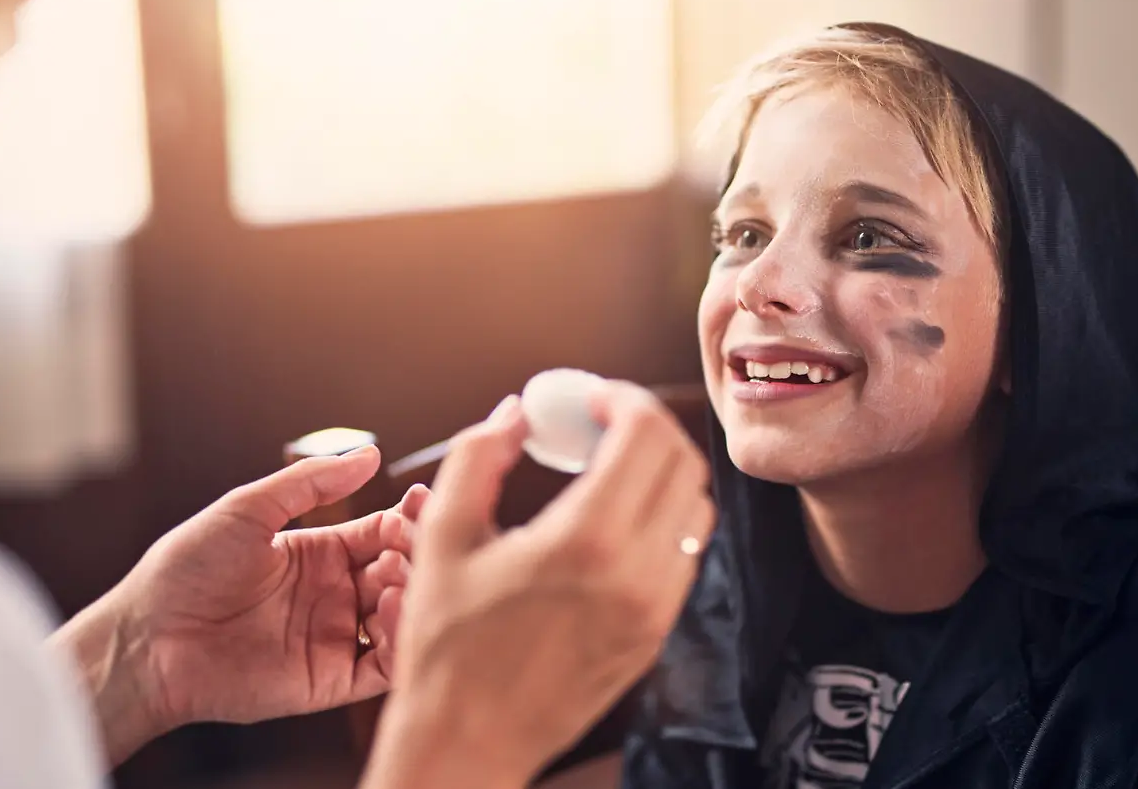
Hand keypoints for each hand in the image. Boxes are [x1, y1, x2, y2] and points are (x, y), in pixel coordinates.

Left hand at [53, 446, 428, 763]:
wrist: (148, 638)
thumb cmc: (185, 570)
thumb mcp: (248, 510)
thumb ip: (310, 483)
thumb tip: (369, 455)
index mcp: (318, 553)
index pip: (383, 531)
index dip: (407, 517)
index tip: (422, 502)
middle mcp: (333, 595)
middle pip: (400, 571)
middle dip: (415, 553)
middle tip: (413, 539)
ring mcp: (333, 638)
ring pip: (400, 618)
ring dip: (412, 593)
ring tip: (399, 574)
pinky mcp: (328, 679)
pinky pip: (382, 667)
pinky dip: (400, 641)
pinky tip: (392, 611)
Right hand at [360, 383, 715, 788]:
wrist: (468, 740)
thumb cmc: (446, 644)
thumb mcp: (443, 536)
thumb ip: (478, 455)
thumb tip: (516, 410)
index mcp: (587, 541)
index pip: (646, 434)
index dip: (623, 398)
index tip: (590, 397)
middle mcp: (638, 574)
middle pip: (682, 462)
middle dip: (645, 427)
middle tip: (600, 423)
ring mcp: (656, 608)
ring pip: (694, 508)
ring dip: (660, 472)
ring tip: (607, 468)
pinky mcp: (657, 634)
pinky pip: (684, 555)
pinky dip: (662, 519)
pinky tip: (612, 520)